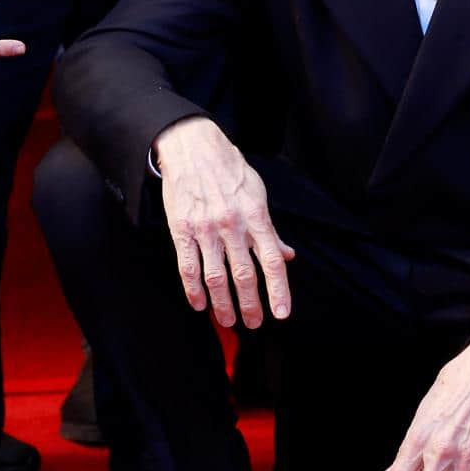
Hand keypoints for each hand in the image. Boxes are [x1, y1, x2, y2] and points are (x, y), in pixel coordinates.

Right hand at [152, 116, 294, 329]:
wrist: (193, 147)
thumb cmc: (229, 170)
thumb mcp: (258, 194)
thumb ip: (270, 229)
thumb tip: (288, 255)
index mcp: (256, 216)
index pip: (272, 261)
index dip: (279, 290)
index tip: (281, 313)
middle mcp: (233, 225)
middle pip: (244, 274)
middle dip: (250, 304)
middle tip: (254, 323)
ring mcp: (206, 229)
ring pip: (216, 276)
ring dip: (223, 303)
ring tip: (228, 321)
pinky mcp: (182, 229)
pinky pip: (188, 266)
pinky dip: (193, 289)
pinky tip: (199, 304)